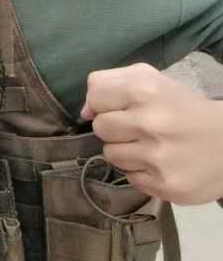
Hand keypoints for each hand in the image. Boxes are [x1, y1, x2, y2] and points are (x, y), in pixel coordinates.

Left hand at [82, 62, 222, 203]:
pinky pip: (130, 178)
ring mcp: (158, 157)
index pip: (96, 98)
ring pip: (111, 155)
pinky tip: (160, 164)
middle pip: (100, 129)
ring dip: (125, 152)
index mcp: (145, 89)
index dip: (105, 104)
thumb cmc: (182, 108)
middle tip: (138, 129)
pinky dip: (141, 172)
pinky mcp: (166, 185)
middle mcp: (150, 123)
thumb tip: (84, 111)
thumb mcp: (149, 80)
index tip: (122, 108)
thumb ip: (108, 84)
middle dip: (115, 129)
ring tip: (150, 146)